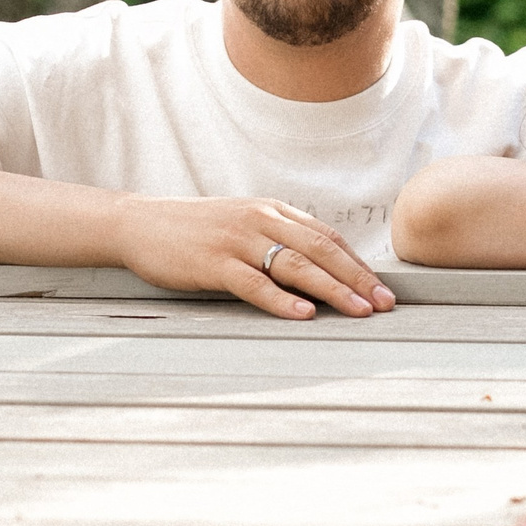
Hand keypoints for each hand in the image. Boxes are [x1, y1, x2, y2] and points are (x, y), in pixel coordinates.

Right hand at [111, 196, 395, 320]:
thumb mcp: (243, 224)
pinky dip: (281, 300)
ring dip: (333, 290)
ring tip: (359, 310)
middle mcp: (260, 220)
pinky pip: (254, 283)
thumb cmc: (195, 230)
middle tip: (385, 304)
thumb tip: (319, 267)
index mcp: (272, 210)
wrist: (140, 223)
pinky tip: (304, 314)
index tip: (383, 288)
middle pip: (321, 250)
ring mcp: (237, 240)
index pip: (326, 237)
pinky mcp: (213, 262)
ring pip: (295, 265)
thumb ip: (278, 238)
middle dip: (358, 278)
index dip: (358, 263)